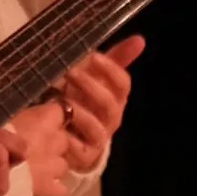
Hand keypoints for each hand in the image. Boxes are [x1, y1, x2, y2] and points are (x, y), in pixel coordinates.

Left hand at [49, 38, 139, 184]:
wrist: (71, 136)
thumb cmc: (83, 99)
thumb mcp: (95, 76)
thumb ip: (116, 58)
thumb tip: (140, 39)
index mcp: (117, 98)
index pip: (123, 84)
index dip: (110, 70)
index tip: (93, 56)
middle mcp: (111, 119)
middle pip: (109, 104)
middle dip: (90, 86)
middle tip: (70, 72)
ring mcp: (99, 139)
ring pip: (96, 127)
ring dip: (78, 111)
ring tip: (59, 98)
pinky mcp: (84, 156)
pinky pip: (79, 149)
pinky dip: (67, 137)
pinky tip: (56, 124)